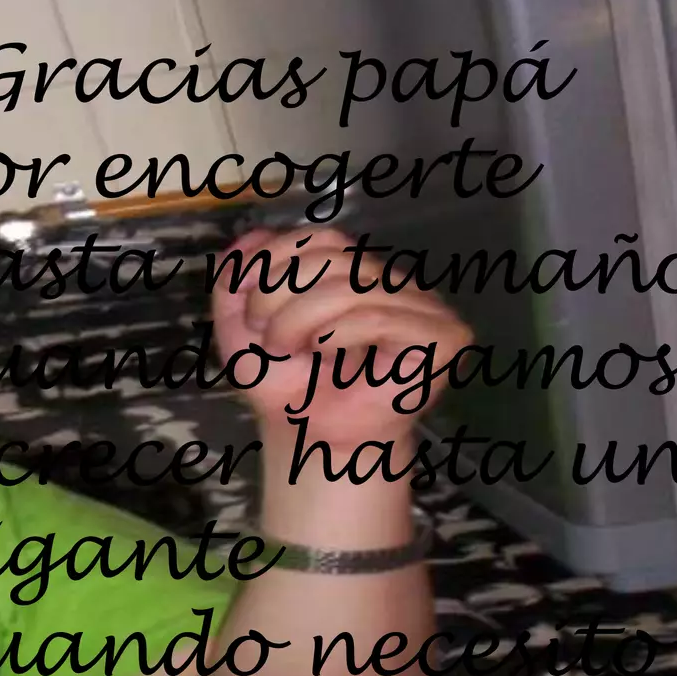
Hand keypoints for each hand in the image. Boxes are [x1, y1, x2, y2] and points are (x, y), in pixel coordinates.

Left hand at [212, 226, 472, 448]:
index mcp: (353, 271)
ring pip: (352, 286)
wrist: (310, 439)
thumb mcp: (239, 329)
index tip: (251, 310)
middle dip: (280, 295)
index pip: (320, 237)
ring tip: (292, 352)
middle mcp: (391, 282)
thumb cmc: (287, 386)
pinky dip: (340, 335)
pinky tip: (330, 356)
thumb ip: (234, 280)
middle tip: (269, 338)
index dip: (275, 263)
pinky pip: (379, 317)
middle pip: (333, 256)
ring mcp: (422, 307)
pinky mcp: (442, 337)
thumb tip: (251, 236)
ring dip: (301, 320)